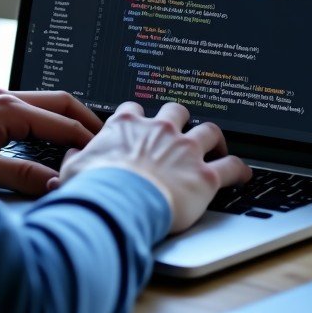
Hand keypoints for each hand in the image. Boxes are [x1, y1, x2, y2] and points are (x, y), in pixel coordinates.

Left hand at [0, 90, 102, 195]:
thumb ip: (19, 175)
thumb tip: (55, 182)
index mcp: (7, 108)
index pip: (62, 122)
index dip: (87, 139)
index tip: (105, 156)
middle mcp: (3, 98)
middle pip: (60, 102)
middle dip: (86, 120)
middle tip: (107, 142)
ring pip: (44, 105)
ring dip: (66, 121)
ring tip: (84, 143)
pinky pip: (28, 111)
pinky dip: (47, 124)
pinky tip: (48, 142)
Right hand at [52, 101, 251, 233]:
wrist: (119, 202)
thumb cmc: (95, 188)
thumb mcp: (73, 170)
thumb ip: (74, 161)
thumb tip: (69, 161)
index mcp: (127, 126)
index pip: (134, 109)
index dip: (139, 117)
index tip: (140, 124)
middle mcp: (159, 131)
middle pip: (176, 111)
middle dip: (179, 119)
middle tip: (180, 131)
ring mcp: (185, 150)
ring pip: (208, 130)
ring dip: (213, 138)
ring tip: (216, 146)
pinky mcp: (205, 176)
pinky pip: (231, 166)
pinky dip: (239, 170)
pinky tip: (242, 174)